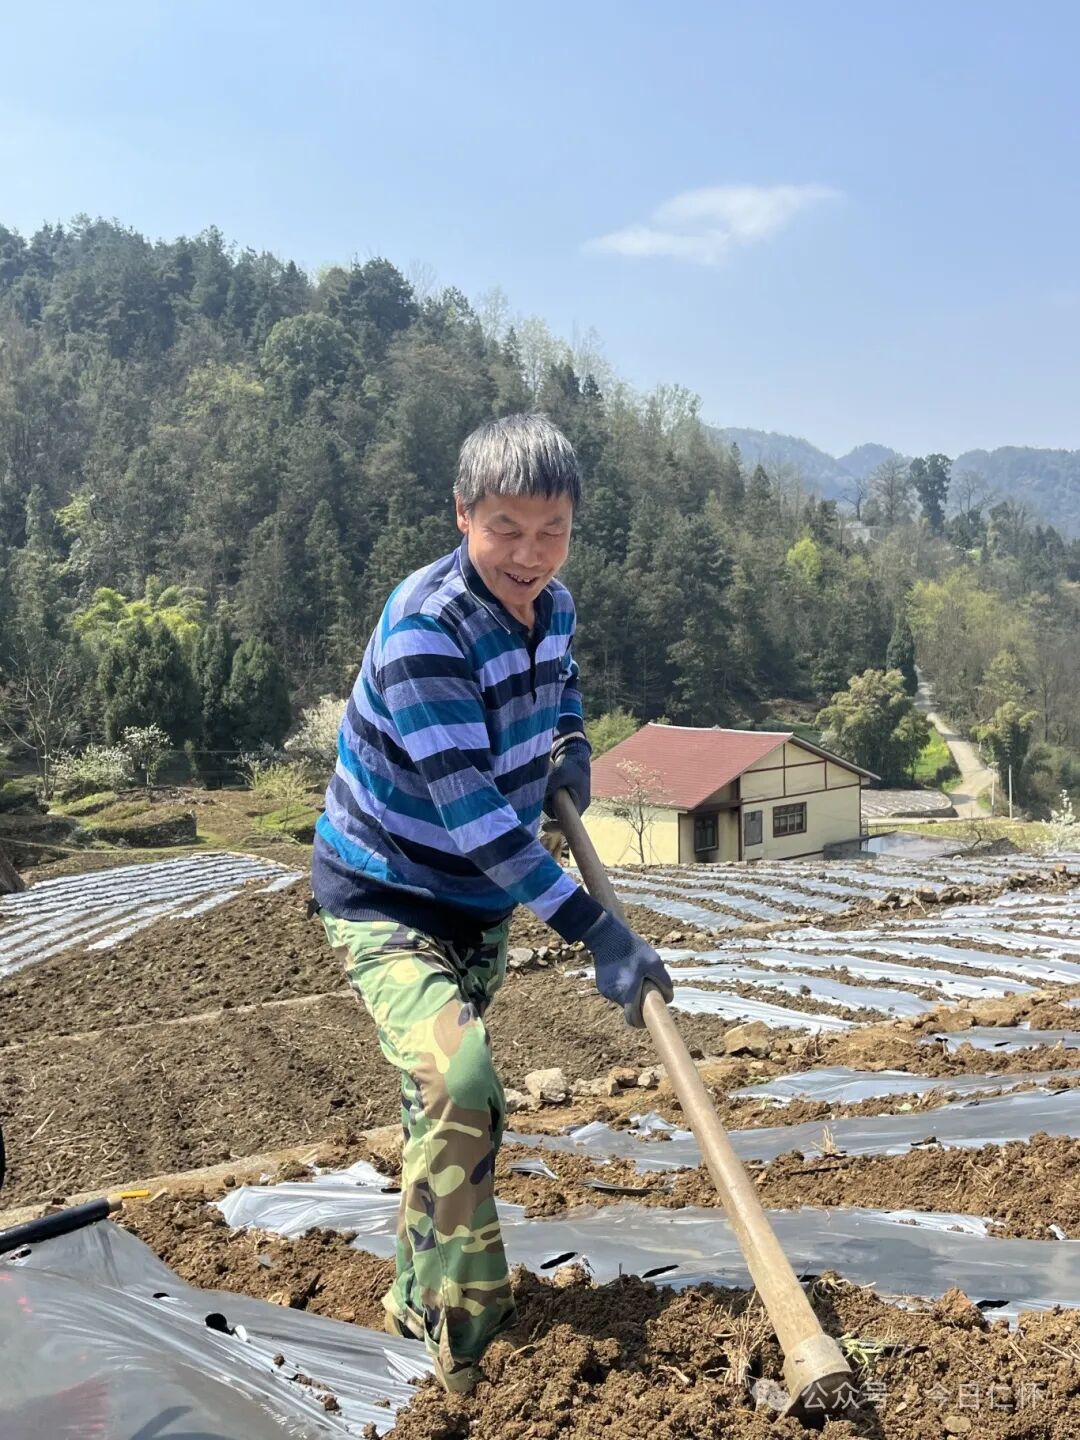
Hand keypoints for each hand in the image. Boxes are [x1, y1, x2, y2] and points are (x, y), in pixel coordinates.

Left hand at [544, 736, 590, 818]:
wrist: (573, 749)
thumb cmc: (571, 762)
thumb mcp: (560, 773)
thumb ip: (550, 787)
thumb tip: (537, 798)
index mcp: (580, 804)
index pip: (569, 822)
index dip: (557, 826)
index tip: (544, 827)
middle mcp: (575, 804)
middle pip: (558, 814)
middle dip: (548, 805)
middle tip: (543, 792)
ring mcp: (568, 799)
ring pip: (552, 806)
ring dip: (545, 797)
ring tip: (545, 783)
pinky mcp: (561, 793)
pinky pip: (551, 799)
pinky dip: (545, 793)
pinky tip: (543, 784)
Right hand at [582, 911, 673, 1026]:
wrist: (607, 934)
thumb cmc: (632, 949)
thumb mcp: (655, 963)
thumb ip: (664, 983)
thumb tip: (668, 998)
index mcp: (627, 993)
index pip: (633, 1019)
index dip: (642, 1021)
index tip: (649, 1015)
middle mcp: (614, 995)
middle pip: (629, 1007)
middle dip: (638, 999)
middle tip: (645, 982)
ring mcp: (605, 990)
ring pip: (622, 998)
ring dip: (630, 991)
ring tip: (633, 971)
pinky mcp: (601, 983)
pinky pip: (615, 990)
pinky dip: (622, 985)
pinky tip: (624, 969)